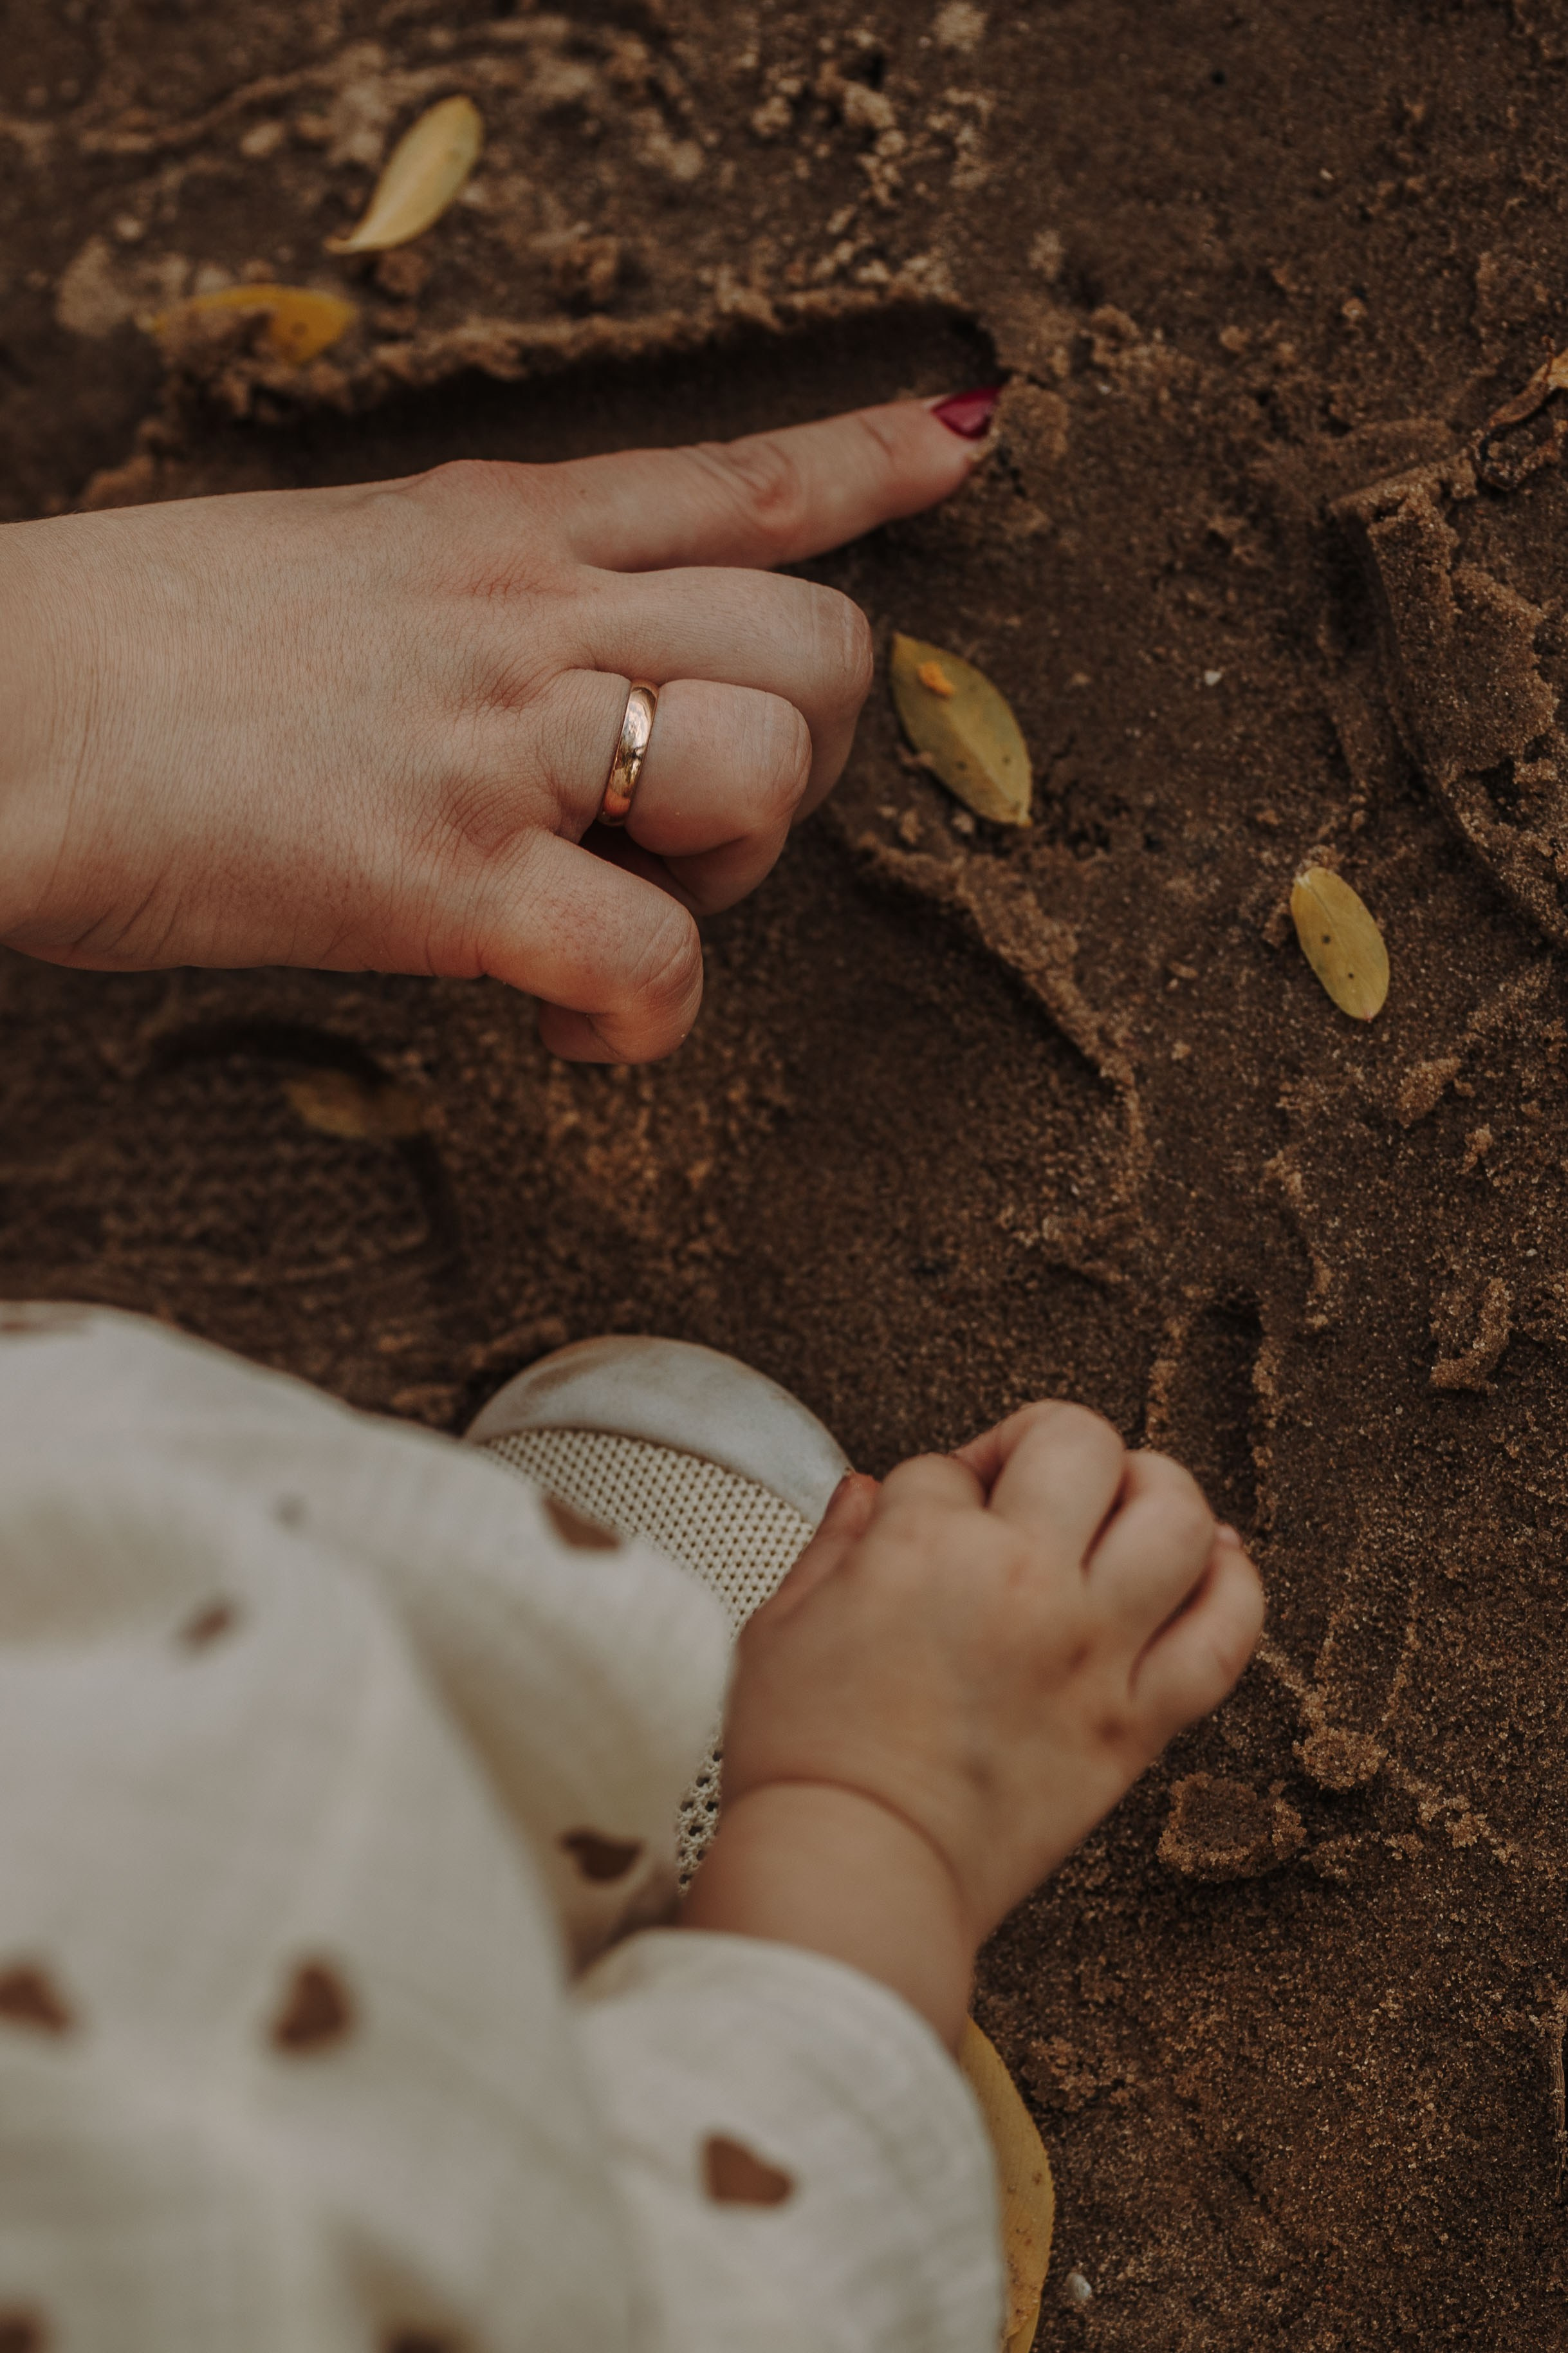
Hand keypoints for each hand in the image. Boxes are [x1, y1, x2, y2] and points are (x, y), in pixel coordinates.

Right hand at [0, 398, 986, 1060]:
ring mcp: (499, 742)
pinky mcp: (449, 879)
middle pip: (814, 643)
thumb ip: (470, 600)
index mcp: (507, 530)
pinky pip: (658, 966)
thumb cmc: (137, 648)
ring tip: (630, 903)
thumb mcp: (339, 562)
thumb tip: (545, 665)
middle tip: (689, 820)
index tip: (957, 448)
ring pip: (767, 775)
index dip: (868, 464)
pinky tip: (572, 1033)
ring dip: (735, 874)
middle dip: (800, 753)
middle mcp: (532, 615)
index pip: (739, 475)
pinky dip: (646, 1028)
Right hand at [684, 1404, 1262, 2043]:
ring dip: (1154, 1491)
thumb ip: (833, 1546)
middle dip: (1043, 1444)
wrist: (852, 1874)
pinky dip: (1233, 1588)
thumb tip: (866, 1494)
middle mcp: (1022, 1582)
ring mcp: (1091, 1653)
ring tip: (1124, 1507)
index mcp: (922, 1548)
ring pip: (1176, 1517)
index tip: (920, 1528)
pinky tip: (1215, 1563)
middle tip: (1022, 1486)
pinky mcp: (1134, 1726)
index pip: (945, 1469)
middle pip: (1079, 1444)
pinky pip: (1223, 1637)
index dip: (929, 1490)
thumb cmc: (803, 1764)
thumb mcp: (780, 1627)